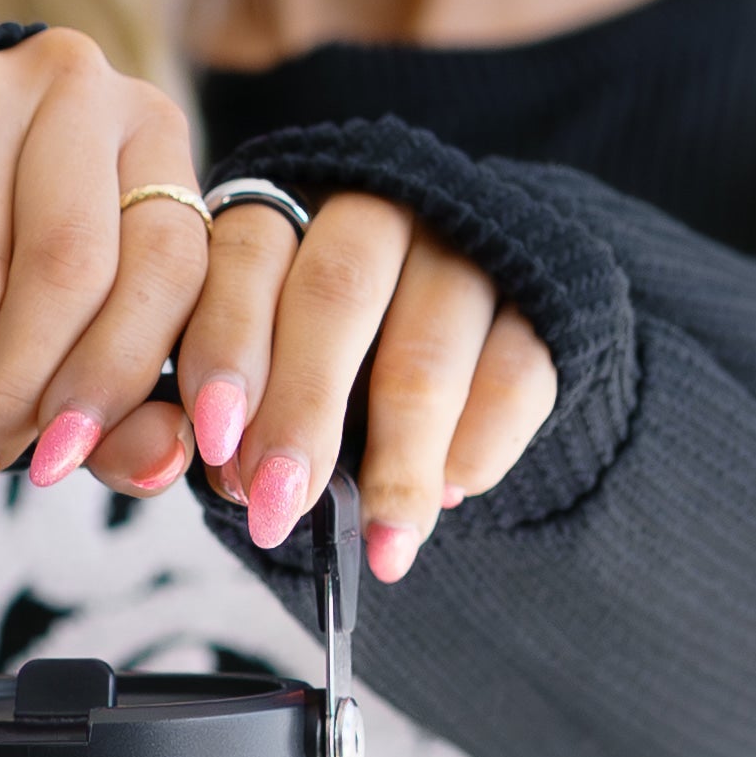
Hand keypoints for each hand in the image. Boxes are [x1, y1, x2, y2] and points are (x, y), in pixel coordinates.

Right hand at [0, 31, 209, 531]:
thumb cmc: (33, 276)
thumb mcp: (97, 331)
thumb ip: (133, 411)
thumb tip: (163, 466)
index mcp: (162, 142)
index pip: (163, 267)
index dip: (113, 377)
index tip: (60, 468)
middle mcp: (81, 94)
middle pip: (61, 269)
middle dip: (4, 399)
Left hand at [177, 195, 556, 580]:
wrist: (480, 325)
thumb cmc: (340, 363)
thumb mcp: (272, 371)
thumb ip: (227, 411)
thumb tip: (211, 473)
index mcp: (294, 215)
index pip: (251, 256)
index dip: (228, 348)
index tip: (215, 440)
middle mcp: (381, 214)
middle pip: (337, 299)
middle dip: (302, 413)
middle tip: (277, 506)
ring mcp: (469, 251)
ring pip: (429, 349)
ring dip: (400, 458)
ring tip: (383, 542)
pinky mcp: (544, 301)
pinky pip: (515, 376)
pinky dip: (479, 447)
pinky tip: (449, 496)